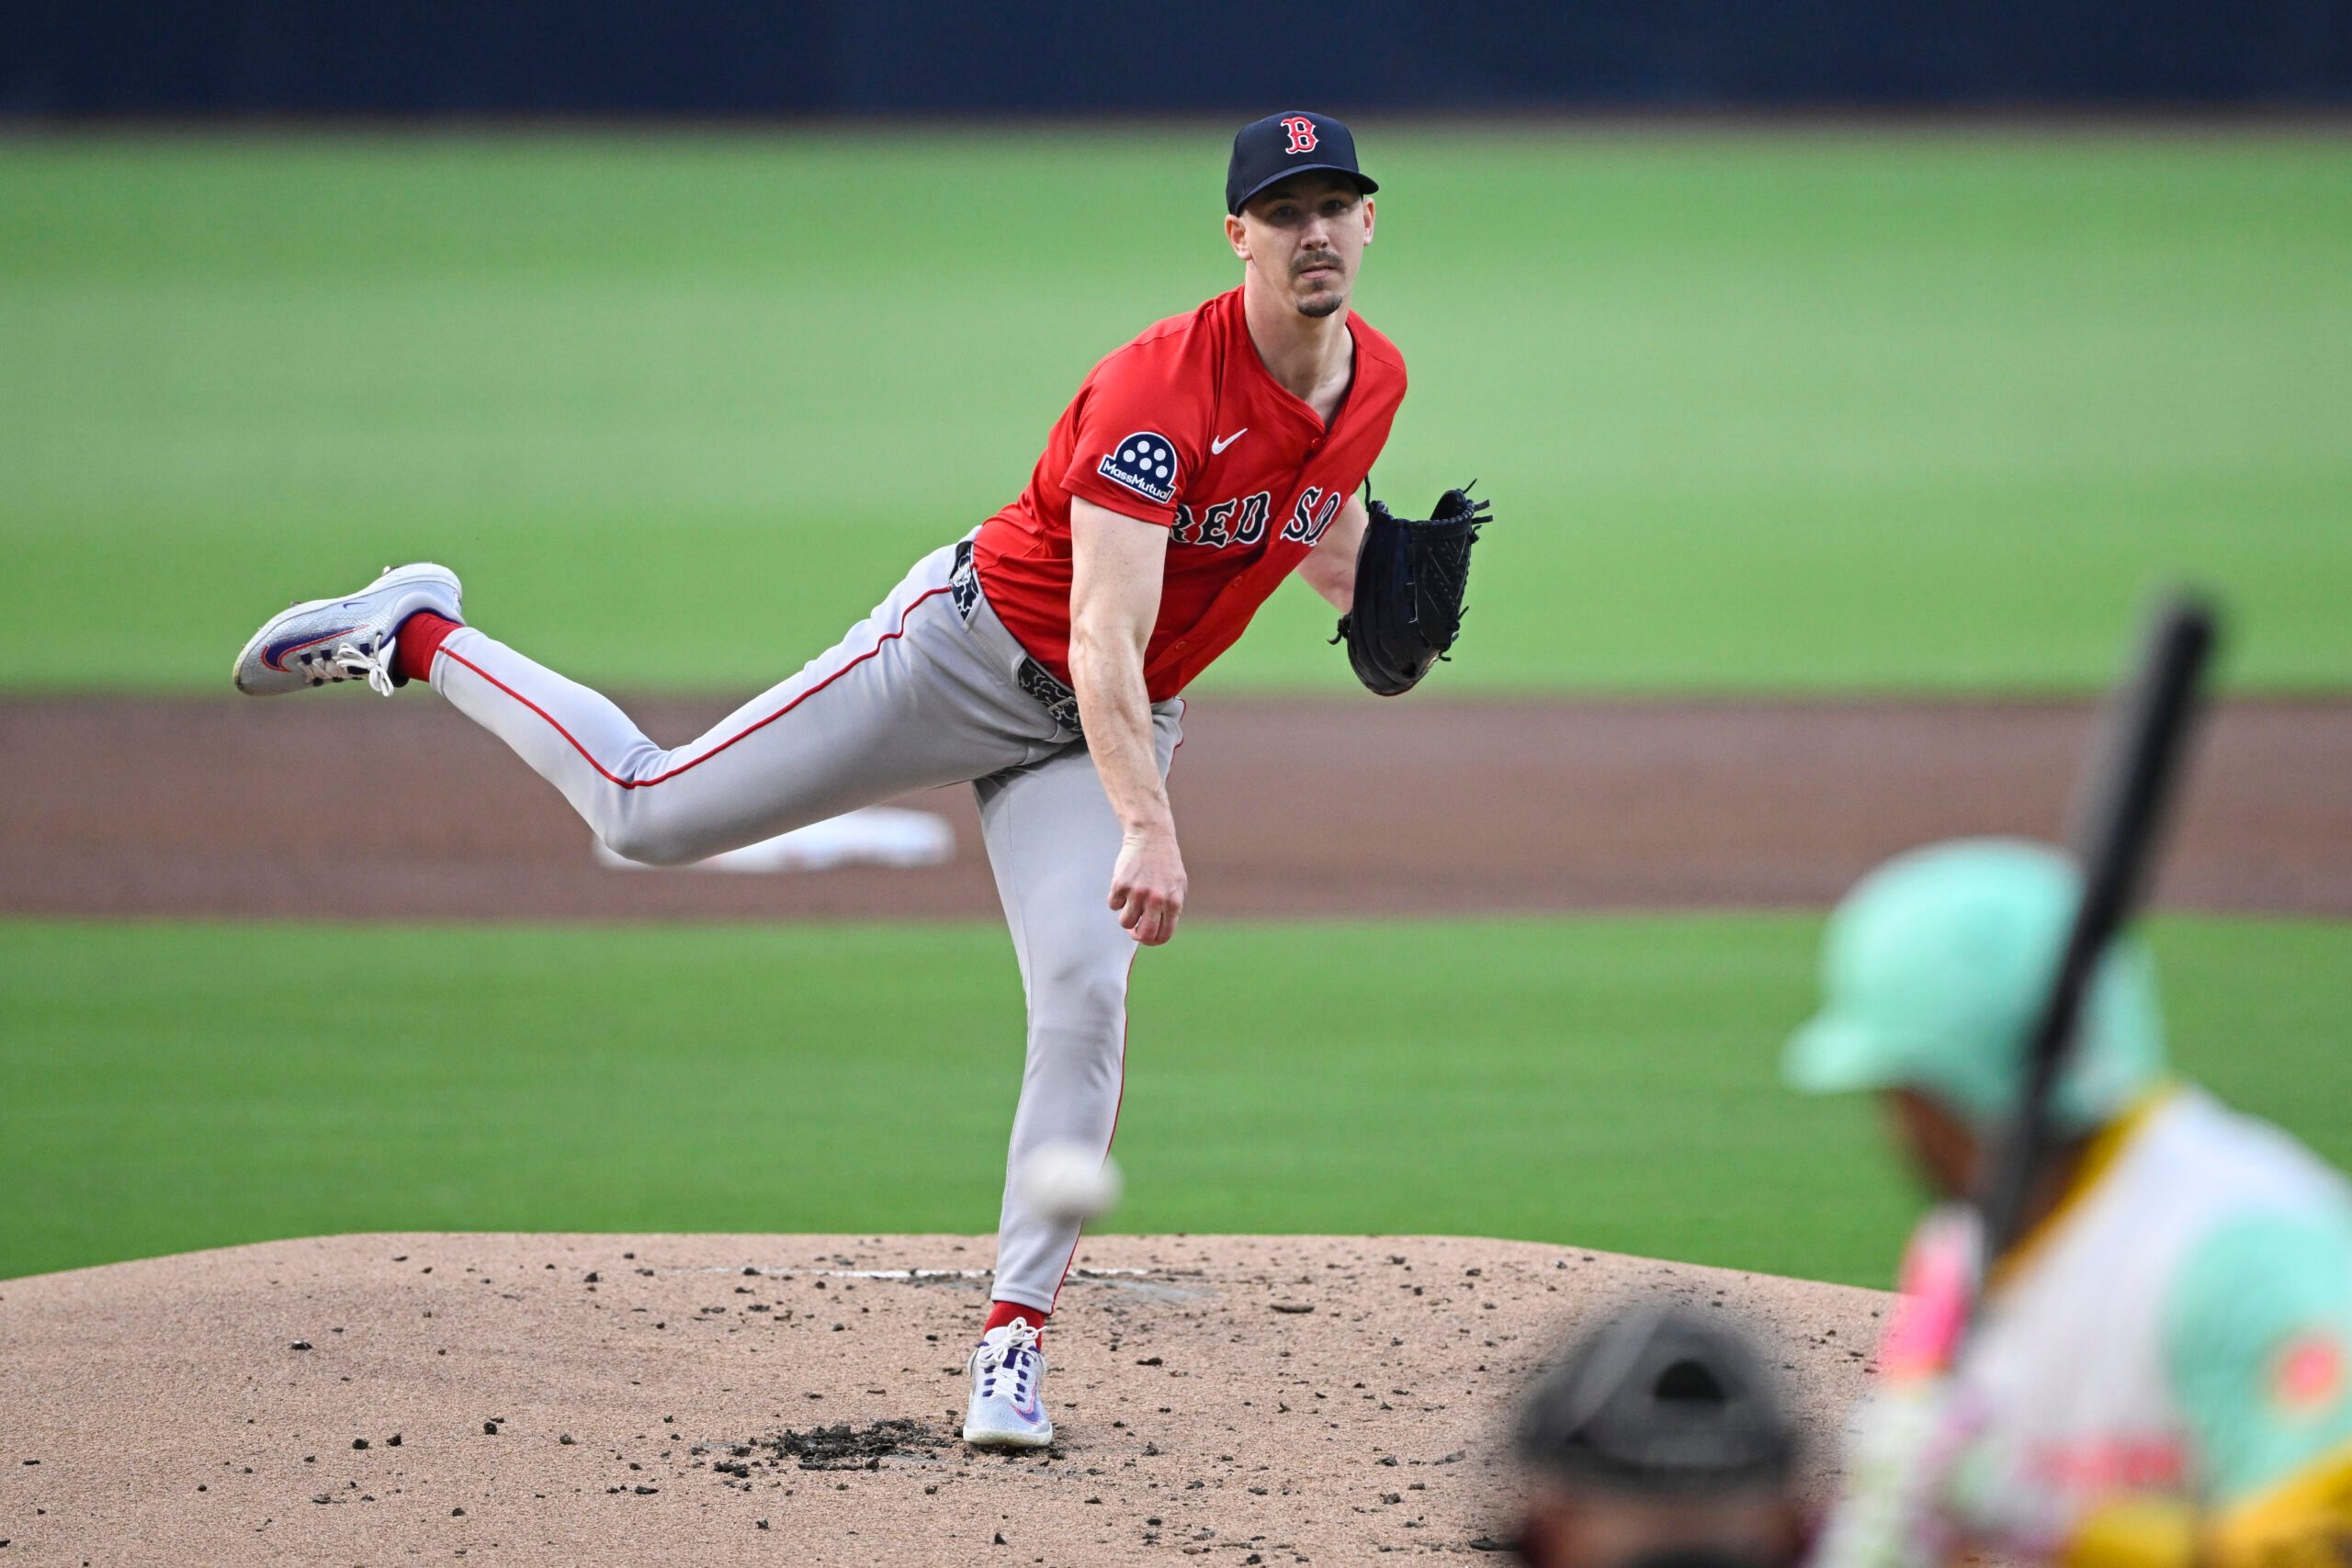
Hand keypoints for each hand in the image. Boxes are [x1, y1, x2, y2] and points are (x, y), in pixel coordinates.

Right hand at [1108, 828, 1186, 945]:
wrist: (1151, 837)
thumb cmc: (1166, 863)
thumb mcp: (1178, 886)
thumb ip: (1171, 909)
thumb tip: (1159, 932)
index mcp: (1173, 902)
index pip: (1163, 935)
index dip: (1153, 941)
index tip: (1146, 937)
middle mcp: (1156, 900)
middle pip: (1143, 935)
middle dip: (1137, 936)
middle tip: (1134, 929)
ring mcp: (1137, 892)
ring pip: (1125, 922)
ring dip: (1126, 917)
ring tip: (1130, 902)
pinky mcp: (1120, 884)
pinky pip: (1113, 905)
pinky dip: (1116, 899)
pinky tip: (1124, 886)